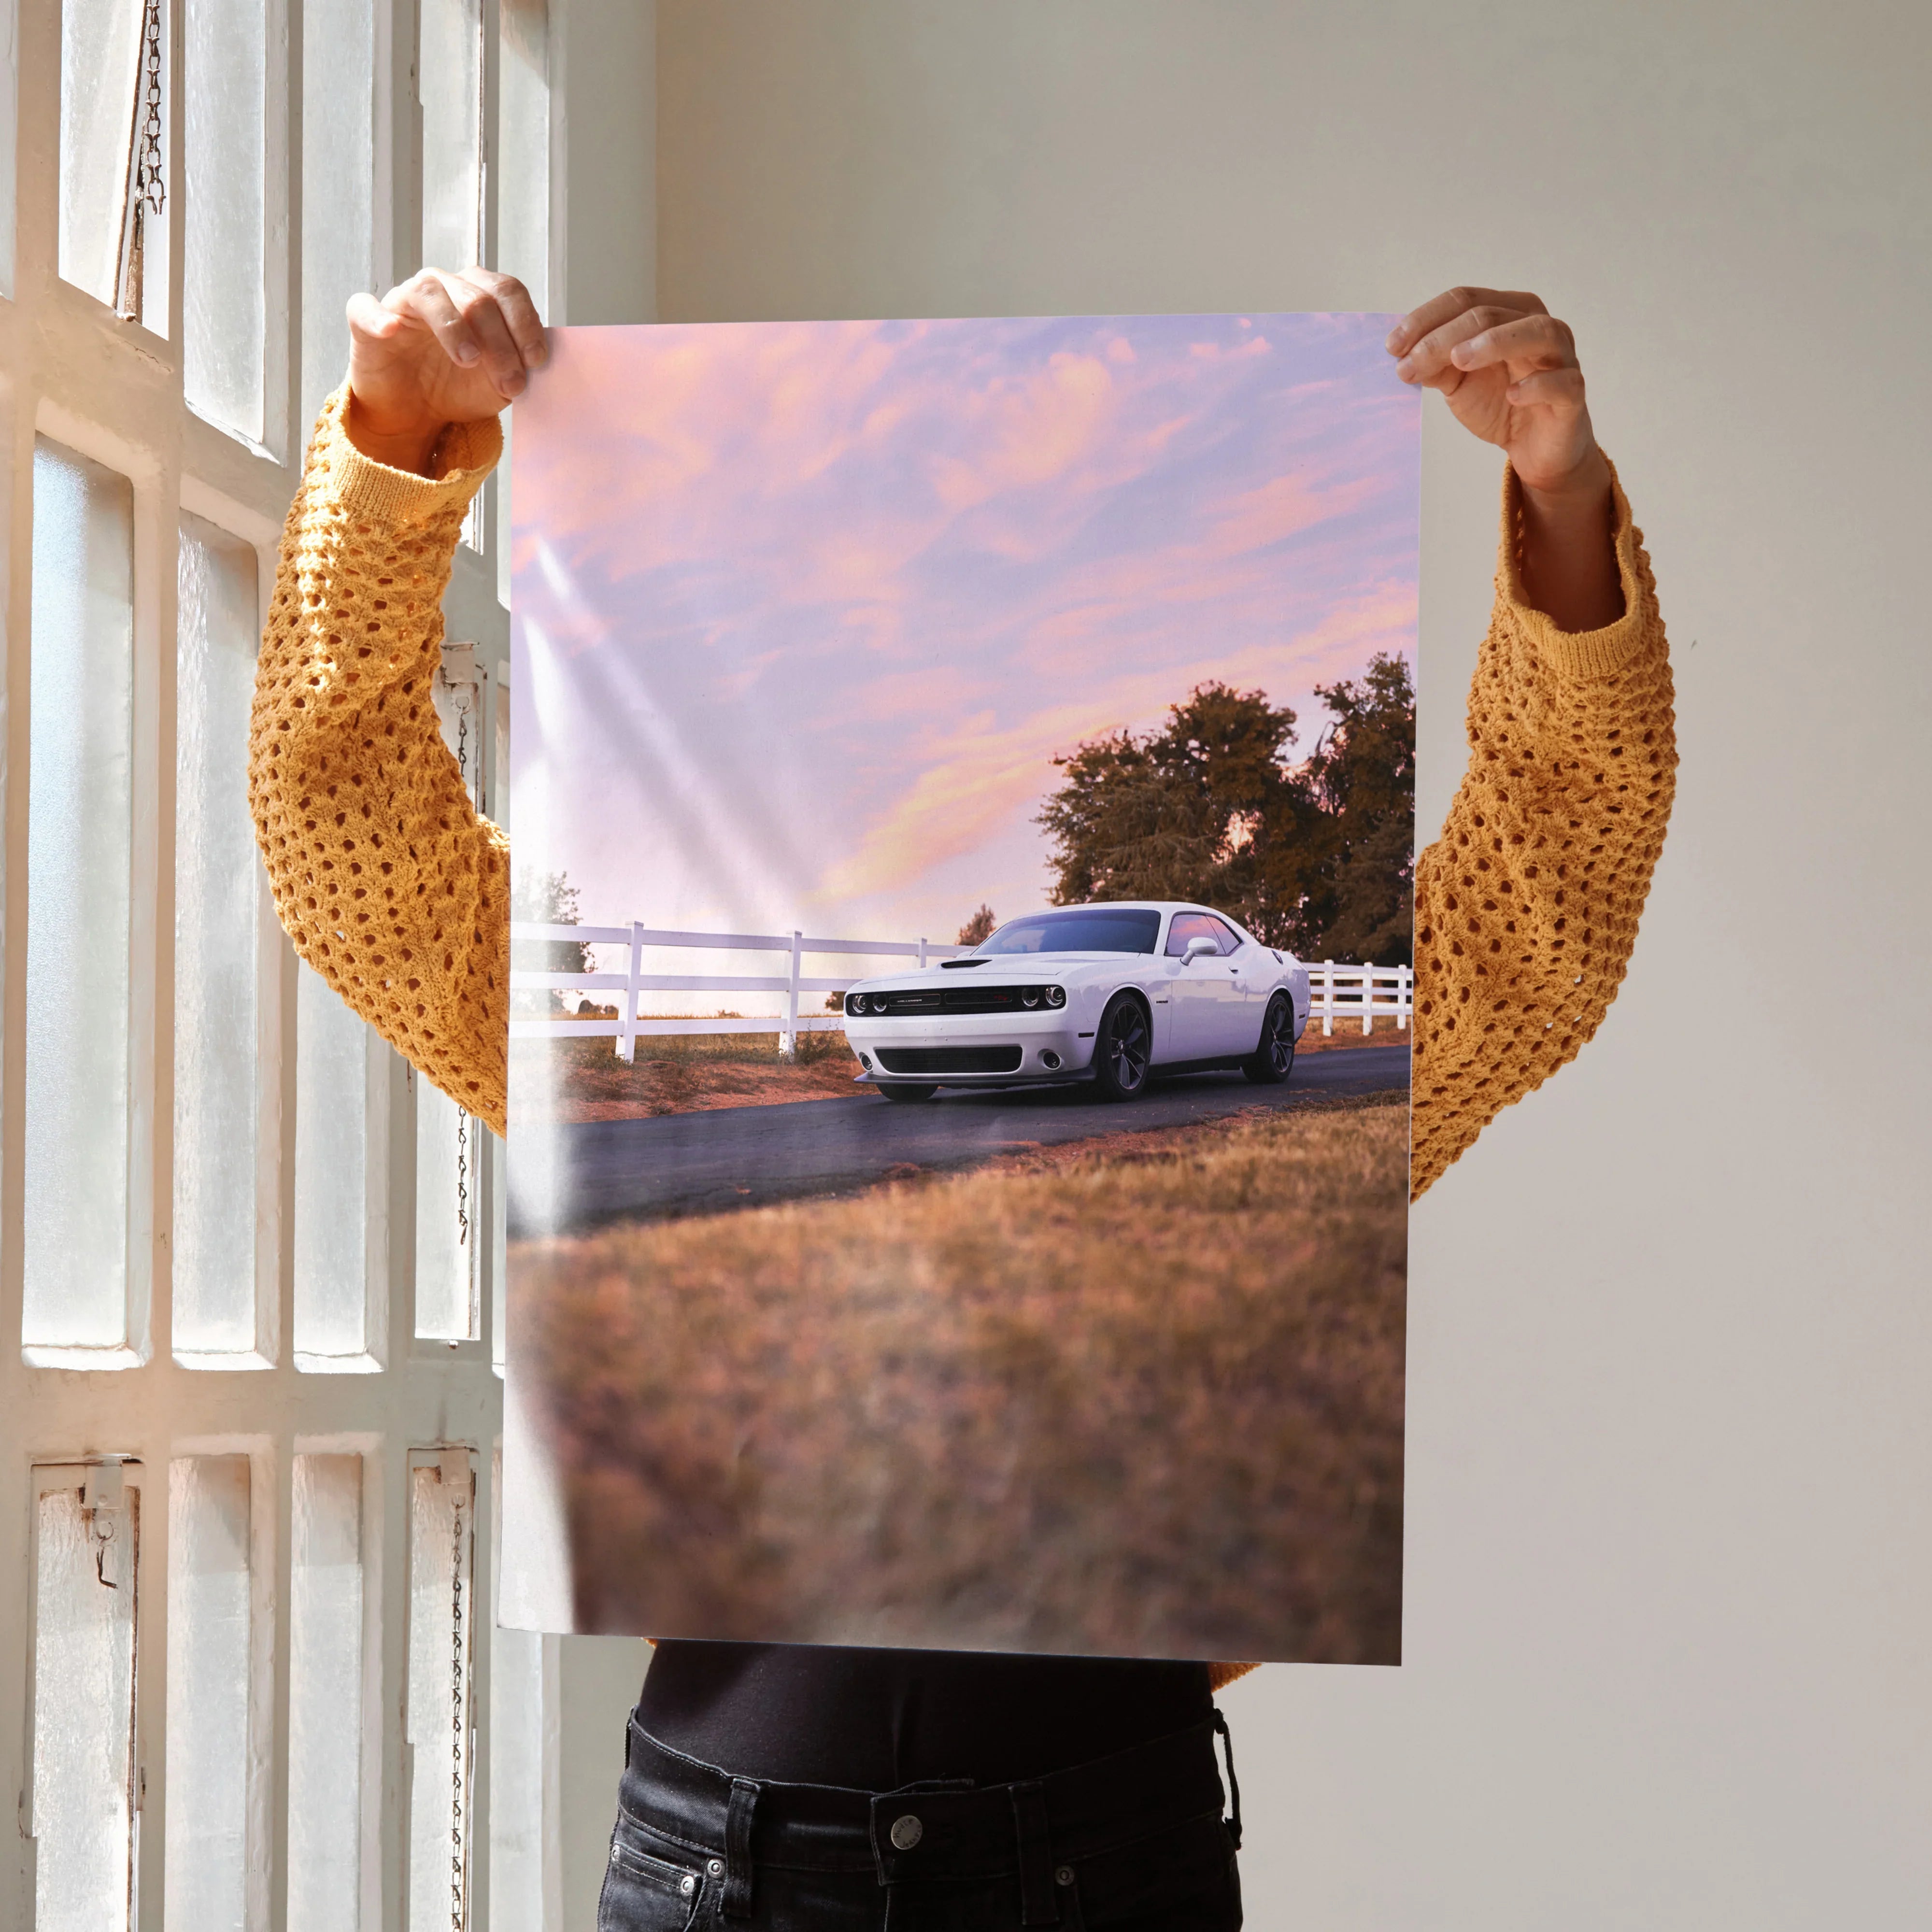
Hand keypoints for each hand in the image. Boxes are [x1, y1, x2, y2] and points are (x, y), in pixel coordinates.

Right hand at [344, 268, 546, 474]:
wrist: (415, 412)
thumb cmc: (458, 387)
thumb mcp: (499, 383)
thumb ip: (519, 366)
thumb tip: (537, 362)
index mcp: (478, 294)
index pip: (507, 291)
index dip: (525, 323)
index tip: (536, 361)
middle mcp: (443, 288)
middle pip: (477, 297)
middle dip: (500, 342)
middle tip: (511, 383)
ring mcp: (403, 301)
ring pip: (430, 293)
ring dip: (455, 328)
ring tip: (469, 361)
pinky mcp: (366, 320)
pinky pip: (366, 307)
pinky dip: (378, 317)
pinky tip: (391, 331)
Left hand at [1388, 287, 1621, 629]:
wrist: (1534, 447)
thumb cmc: (1499, 403)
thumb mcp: (1458, 382)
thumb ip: (1435, 365)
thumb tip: (1403, 355)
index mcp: (1508, 313)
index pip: (1465, 299)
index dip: (1426, 319)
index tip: (1392, 347)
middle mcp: (1538, 326)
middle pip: (1490, 314)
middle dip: (1444, 337)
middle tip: (1410, 364)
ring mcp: (1561, 357)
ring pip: (1536, 332)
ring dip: (1494, 342)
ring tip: (1459, 360)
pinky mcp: (1573, 393)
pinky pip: (1563, 382)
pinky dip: (1537, 385)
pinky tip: (1512, 394)